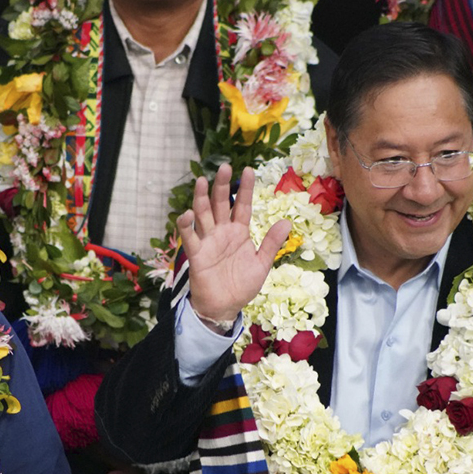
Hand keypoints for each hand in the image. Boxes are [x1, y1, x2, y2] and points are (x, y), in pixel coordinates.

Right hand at [179, 164, 290, 323]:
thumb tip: (286, 221)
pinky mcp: (197, 254)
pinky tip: (186, 214)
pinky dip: (186, 226)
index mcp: (238, 232)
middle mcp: (222, 232)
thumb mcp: (261, 263)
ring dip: (202, 198)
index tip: (249, 170)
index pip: (242, 205)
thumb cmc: (242, 285)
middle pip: (220, 204)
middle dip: (222, 186)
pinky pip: (189, 238)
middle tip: (224, 167)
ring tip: (203, 180)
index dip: (245, 189)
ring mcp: (208, 241)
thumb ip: (271, 243)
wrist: (225, 306)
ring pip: (203, 215)